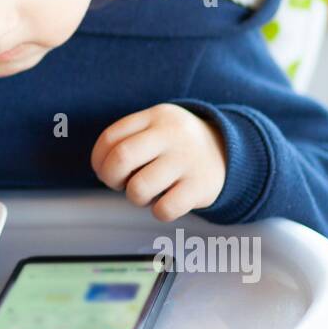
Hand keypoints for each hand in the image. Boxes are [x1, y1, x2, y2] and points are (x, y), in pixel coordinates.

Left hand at [90, 104, 226, 220]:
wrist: (229, 152)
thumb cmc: (178, 145)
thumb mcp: (158, 126)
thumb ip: (129, 138)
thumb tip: (101, 168)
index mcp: (156, 117)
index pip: (111, 137)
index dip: (98, 159)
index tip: (103, 170)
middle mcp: (171, 135)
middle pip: (121, 158)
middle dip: (110, 177)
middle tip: (119, 183)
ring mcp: (187, 161)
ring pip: (139, 188)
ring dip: (134, 197)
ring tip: (146, 192)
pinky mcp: (200, 187)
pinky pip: (164, 209)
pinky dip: (158, 211)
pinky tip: (166, 201)